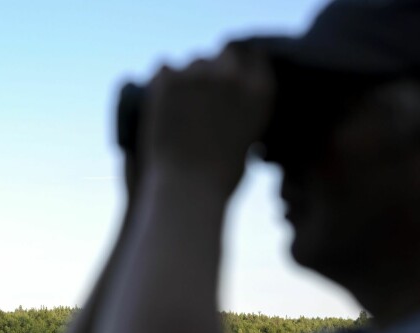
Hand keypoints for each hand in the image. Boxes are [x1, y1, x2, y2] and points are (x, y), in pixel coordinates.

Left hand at [141, 43, 274, 196]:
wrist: (186, 190)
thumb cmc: (219, 178)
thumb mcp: (248, 141)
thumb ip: (245, 111)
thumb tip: (233, 97)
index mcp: (259, 90)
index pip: (253, 57)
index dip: (240, 67)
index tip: (230, 78)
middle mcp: (233, 76)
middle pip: (224, 55)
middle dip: (215, 69)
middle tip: (201, 93)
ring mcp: (199, 74)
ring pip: (193, 63)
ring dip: (188, 78)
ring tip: (179, 109)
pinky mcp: (168, 80)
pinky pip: (164, 68)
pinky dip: (162, 83)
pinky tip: (160, 104)